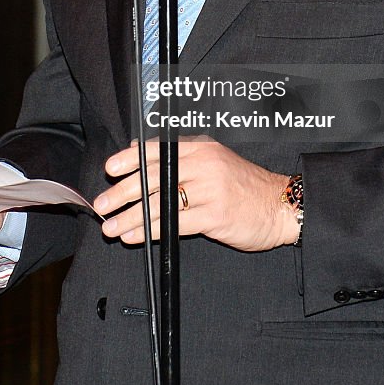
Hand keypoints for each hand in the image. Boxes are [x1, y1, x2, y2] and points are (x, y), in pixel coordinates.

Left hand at [94, 140, 299, 251]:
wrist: (280, 205)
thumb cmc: (243, 185)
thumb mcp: (212, 158)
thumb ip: (178, 154)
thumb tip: (138, 150)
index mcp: (200, 147)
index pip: (158, 150)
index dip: (130, 159)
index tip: (110, 169)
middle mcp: (204, 164)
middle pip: (154, 177)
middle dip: (123, 192)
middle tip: (103, 204)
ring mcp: (210, 190)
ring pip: (160, 203)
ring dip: (131, 217)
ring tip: (112, 226)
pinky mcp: (215, 216)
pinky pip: (174, 224)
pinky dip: (150, 231)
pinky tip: (135, 237)